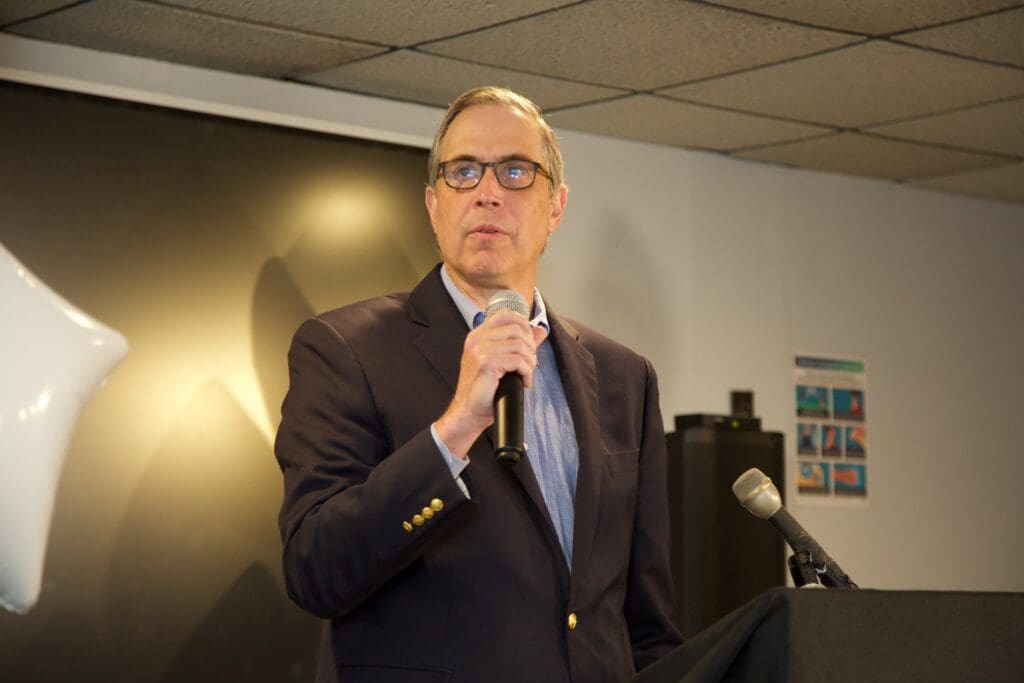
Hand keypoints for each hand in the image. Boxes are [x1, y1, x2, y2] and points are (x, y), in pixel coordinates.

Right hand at [434, 310, 547, 458]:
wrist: (468, 412)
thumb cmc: (485, 390)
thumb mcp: (502, 362)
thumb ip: (521, 343)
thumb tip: (541, 330)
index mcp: (478, 335)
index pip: (506, 315)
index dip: (523, 325)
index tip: (528, 344)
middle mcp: (477, 339)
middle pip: (517, 330)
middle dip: (530, 347)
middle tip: (528, 364)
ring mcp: (480, 350)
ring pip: (521, 345)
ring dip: (530, 362)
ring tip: (526, 374)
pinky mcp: (486, 363)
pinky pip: (518, 361)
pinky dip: (527, 373)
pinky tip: (524, 382)